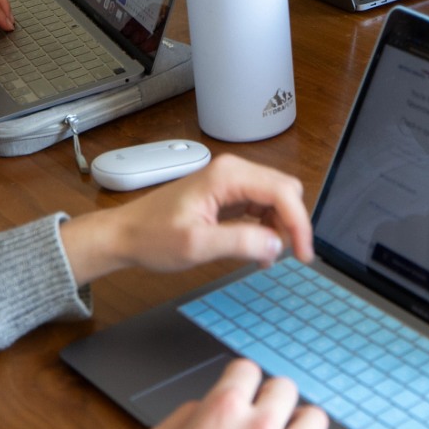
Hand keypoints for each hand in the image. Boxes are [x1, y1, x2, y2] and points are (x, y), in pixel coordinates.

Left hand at [58, 155, 312, 287]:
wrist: (125, 235)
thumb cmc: (152, 236)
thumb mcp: (196, 245)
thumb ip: (240, 243)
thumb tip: (277, 245)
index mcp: (227, 176)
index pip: (282, 192)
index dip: (299, 223)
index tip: (304, 253)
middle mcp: (233, 171)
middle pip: (284, 191)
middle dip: (292, 224)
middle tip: (290, 256)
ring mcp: (230, 181)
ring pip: (276, 199)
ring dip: (280, 227)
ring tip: (267, 256)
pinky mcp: (227, 194)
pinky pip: (261, 206)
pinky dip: (267, 227)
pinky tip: (257, 248)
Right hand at [127, 359, 334, 428]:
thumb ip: (186, 416)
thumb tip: (206, 408)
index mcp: (222, 410)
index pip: (247, 369)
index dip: (242, 379)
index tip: (243, 390)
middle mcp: (258, 428)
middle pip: (285, 388)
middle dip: (273, 397)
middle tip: (265, 413)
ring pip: (315, 418)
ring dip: (301, 422)